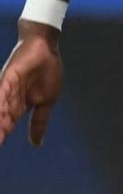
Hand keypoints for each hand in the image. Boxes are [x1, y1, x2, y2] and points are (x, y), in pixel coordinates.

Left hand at [0, 28, 63, 146]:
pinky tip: (0, 109)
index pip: (7, 125)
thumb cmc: (46, 73)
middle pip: (1, 118)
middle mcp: (9, 99)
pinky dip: (1, 100)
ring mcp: (8, 87)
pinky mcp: (10, 75)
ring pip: (0, 107)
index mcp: (18, 106)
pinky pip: (4, 89)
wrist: (46, 49)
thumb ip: (39, 122)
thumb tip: (37, 144)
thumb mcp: (46, 102)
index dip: (2, 135)